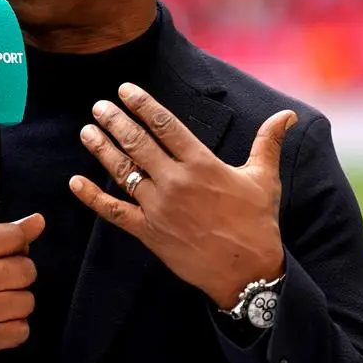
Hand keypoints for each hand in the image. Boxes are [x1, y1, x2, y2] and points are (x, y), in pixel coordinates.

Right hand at [0, 213, 44, 362]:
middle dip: (20, 273)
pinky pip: (22, 330)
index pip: (12, 236)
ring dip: (18, 302)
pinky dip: (14, 327)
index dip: (19, 243)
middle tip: (3, 279)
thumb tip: (38, 221)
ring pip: (27, 301)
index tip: (12, 250)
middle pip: (26, 270)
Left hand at [70, 83, 297, 308]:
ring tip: (87, 131)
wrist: (247, 272)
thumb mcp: (264, 179)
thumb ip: (269, 142)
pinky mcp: (148, 232)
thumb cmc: (257, 223)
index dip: (143, 104)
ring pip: (122, 172)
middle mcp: (176, 181)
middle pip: (137, 143)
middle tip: (98, 106)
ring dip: (101, 149)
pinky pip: (113, 212)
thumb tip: (287, 114)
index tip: (125, 89)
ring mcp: (159, 207)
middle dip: (115, 121)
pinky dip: (92, 197)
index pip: (165, 125)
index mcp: (201, 164)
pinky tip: (75, 182)